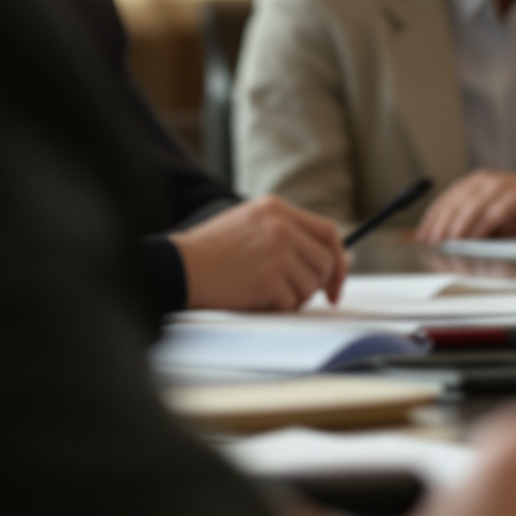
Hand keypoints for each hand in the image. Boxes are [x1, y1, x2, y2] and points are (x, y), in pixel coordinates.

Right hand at [173, 196, 347, 310]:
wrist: (177, 267)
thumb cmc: (209, 252)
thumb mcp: (249, 225)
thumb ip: (287, 234)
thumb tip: (331, 258)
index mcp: (276, 208)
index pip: (327, 232)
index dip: (338, 258)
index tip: (337, 278)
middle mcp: (280, 226)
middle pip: (326, 260)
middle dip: (323, 284)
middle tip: (312, 297)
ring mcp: (276, 251)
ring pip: (311, 284)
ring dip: (295, 297)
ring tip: (268, 295)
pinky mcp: (269, 277)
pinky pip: (290, 301)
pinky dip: (277, 307)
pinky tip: (256, 300)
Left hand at [413, 171, 515, 244]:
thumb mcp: (487, 212)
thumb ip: (467, 219)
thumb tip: (439, 236)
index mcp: (476, 181)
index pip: (447, 197)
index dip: (432, 217)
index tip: (422, 234)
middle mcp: (488, 180)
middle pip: (457, 200)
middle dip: (442, 222)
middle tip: (433, 241)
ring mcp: (504, 185)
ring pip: (474, 204)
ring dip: (460, 223)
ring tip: (451, 240)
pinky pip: (498, 210)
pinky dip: (484, 224)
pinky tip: (475, 237)